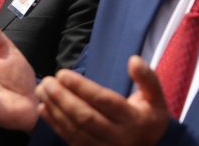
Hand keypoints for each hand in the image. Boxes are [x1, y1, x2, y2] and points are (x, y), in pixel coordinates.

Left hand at [35, 56, 168, 145]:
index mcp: (135, 120)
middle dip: (62, 98)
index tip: (62, 74)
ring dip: (55, 109)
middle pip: (85, 117)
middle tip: (47, 81)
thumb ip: (147, 78)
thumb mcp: (156, 98)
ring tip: (42, 91)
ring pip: (75, 130)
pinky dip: (55, 124)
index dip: (81, 87)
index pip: (104, 101)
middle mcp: (119, 137)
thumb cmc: (149, 118)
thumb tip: (133, 60)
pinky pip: (70, 139)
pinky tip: (44, 108)